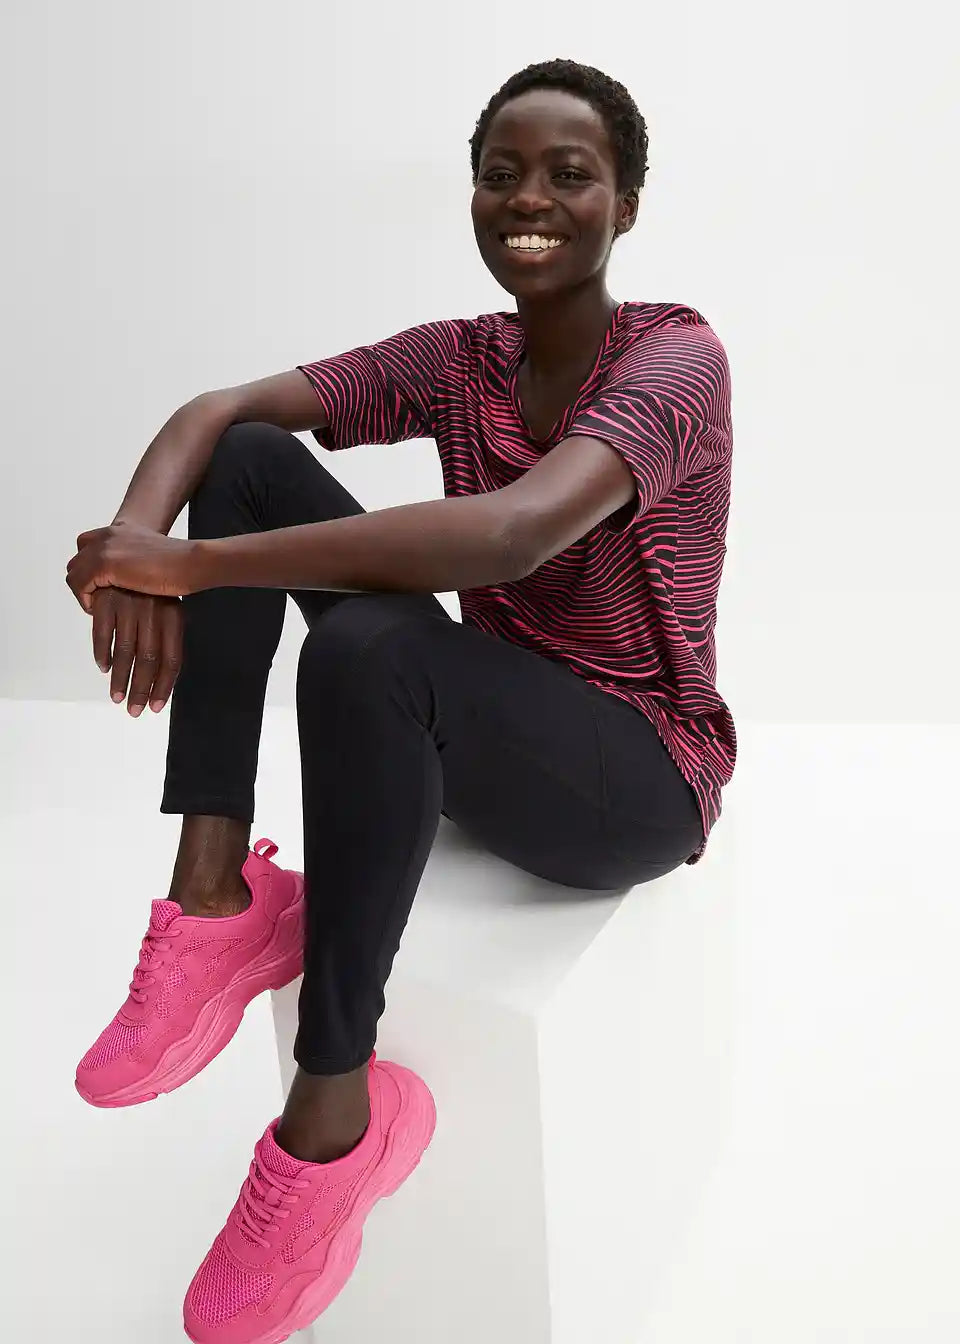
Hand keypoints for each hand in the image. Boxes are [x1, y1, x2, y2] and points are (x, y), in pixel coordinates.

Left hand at [66, 521, 198, 610]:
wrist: (189, 563)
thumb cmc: (180, 565)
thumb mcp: (151, 556)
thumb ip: (134, 561)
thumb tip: (128, 577)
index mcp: (119, 531)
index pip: (86, 544)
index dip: (89, 567)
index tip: (101, 585)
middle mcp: (108, 536)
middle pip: (77, 559)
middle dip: (83, 581)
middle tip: (96, 599)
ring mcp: (104, 548)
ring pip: (74, 573)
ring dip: (82, 592)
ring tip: (96, 607)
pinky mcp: (104, 564)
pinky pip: (78, 585)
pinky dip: (85, 599)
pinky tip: (98, 609)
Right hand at [89, 587, 183, 715]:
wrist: (132, 550)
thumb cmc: (153, 586)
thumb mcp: (169, 607)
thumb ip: (165, 638)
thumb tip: (162, 676)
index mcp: (174, 616)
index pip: (172, 659)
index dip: (164, 686)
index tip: (156, 706)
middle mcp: (153, 612)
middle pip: (149, 660)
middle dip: (141, 690)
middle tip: (135, 711)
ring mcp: (129, 606)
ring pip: (125, 651)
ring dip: (120, 678)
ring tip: (117, 697)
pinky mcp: (107, 600)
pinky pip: (102, 634)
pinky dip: (102, 654)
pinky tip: (103, 668)